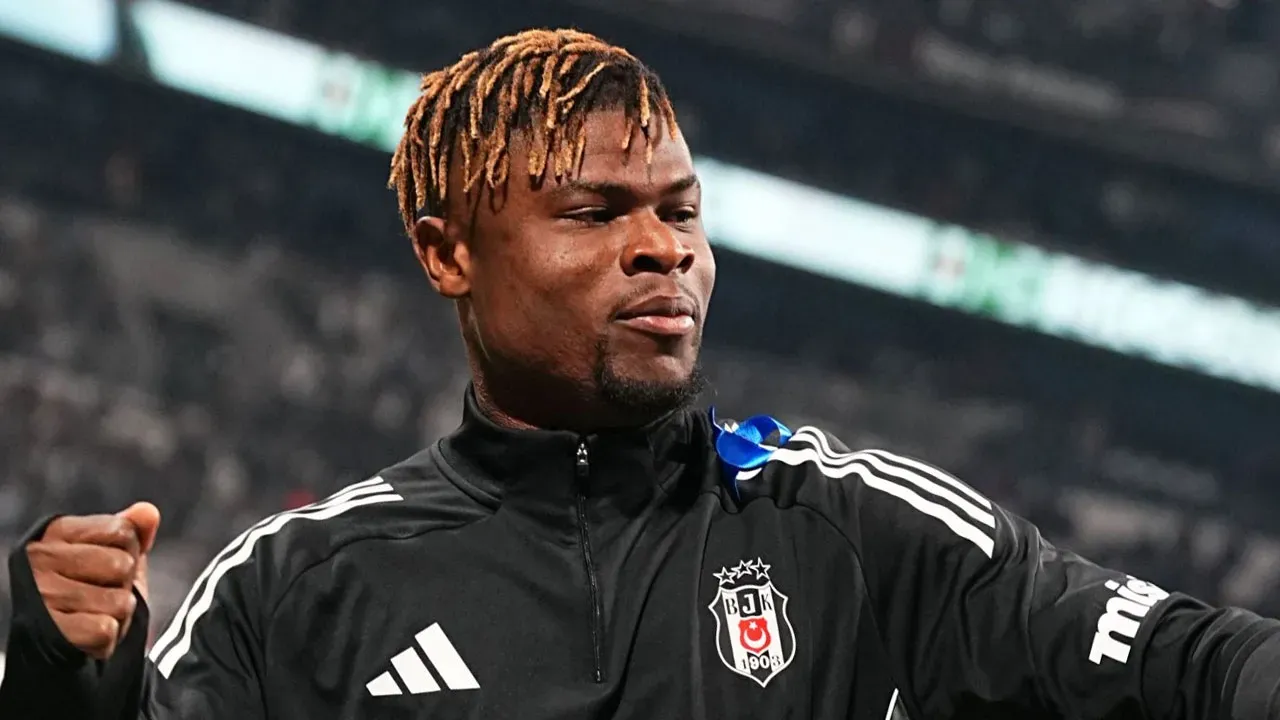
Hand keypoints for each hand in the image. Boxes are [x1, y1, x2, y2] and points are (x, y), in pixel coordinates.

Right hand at [25, 502, 160, 659]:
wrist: (59, 638)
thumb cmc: (89, 588)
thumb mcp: (113, 553)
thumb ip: (131, 530)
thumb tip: (149, 513)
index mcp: (58, 531)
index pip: (124, 531)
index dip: (129, 551)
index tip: (106, 564)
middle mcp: (42, 559)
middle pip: (123, 565)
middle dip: (123, 584)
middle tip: (100, 592)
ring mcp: (43, 594)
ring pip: (119, 602)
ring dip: (117, 614)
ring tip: (92, 613)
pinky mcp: (50, 630)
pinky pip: (106, 630)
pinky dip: (106, 638)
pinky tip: (86, 633)